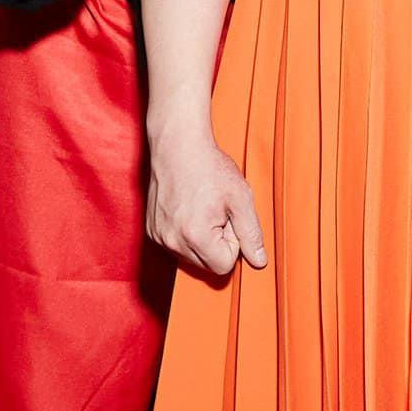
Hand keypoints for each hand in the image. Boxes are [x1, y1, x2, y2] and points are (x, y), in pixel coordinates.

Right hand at [147, 124, 266, 275]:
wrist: (178, 145)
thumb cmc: (209, 167)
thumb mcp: (240, 197)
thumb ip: (251, 233)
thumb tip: (259, 261)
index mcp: (196, 236)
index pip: (224, 265)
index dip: (233, 242)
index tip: (228, 217)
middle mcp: (172, 241)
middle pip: (207, 265)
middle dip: (217, 242)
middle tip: (217, 211)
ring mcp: (159, 236)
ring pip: (191, 256)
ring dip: (202, 239)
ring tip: (203, 208)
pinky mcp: (152, 230)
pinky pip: (176, 245)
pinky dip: (185, 233)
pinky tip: (189, 209)